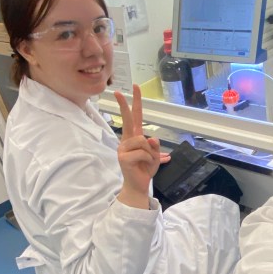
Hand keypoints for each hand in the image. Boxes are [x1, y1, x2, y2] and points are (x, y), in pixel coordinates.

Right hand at [114, 85, 169, 207]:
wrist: (138, 186)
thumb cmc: (145, 169)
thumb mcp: (155, 155)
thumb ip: (154, 145)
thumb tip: (151, 138)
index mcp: (134, 137)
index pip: (135, 117)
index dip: (135, 102)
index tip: (134, 87)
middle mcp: (127, 140)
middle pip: (128, 119)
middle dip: (124, 105)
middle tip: (117, 91)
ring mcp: (123, 148)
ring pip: (144, 141)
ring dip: (151, 153)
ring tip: (147, 162)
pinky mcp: (123, 157)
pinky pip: (143, 153)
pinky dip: (148, 160)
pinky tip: (143, 166)